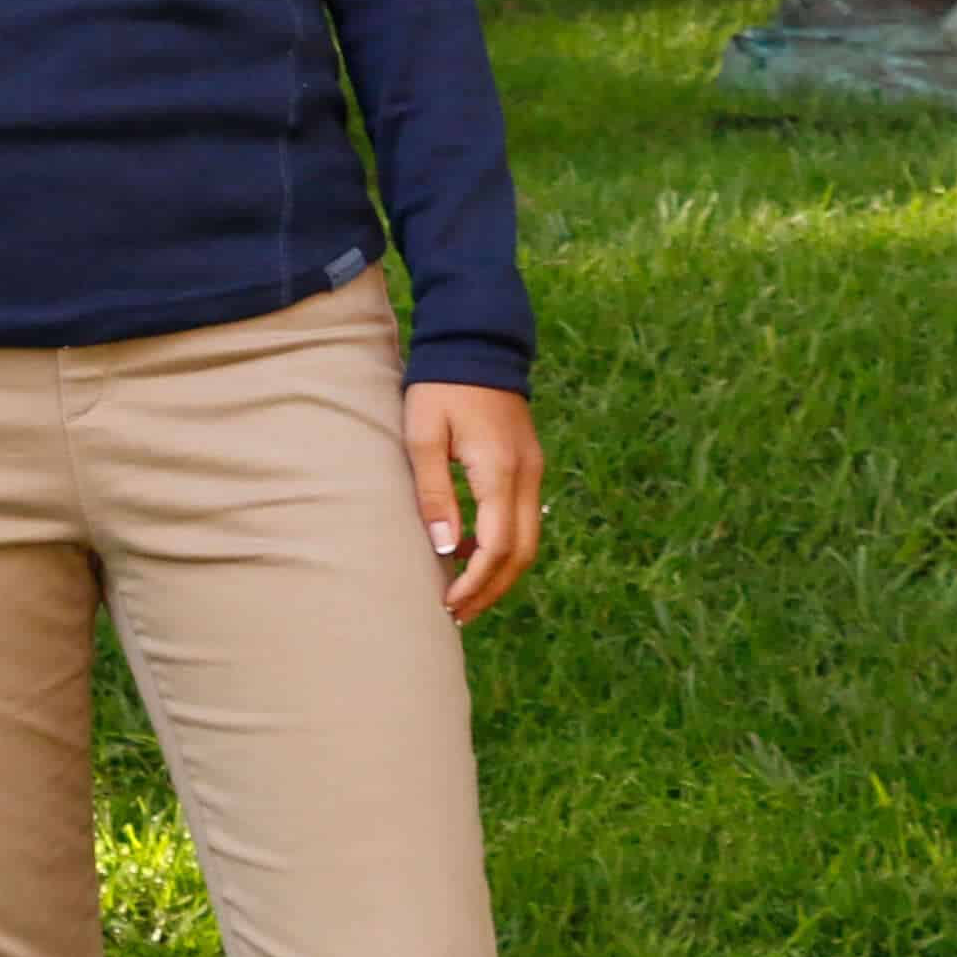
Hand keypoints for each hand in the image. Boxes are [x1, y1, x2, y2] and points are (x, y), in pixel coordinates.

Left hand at [407, 382, 543, 621]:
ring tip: (463, 593)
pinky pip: (524, 519)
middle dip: (492, 589)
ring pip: (528, 540)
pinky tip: (469, 550)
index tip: (448, 604)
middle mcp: (527, 476)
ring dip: (499, 571)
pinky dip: (503, 545)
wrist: (476, 342)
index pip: (497, 547)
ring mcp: (533, 470)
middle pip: (521, 553)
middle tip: (458, 614)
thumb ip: (434, 492)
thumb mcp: (423, 436)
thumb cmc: (440, 388)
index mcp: (500, 471)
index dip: (475, 582)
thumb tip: (445, 548)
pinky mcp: (529, 465)